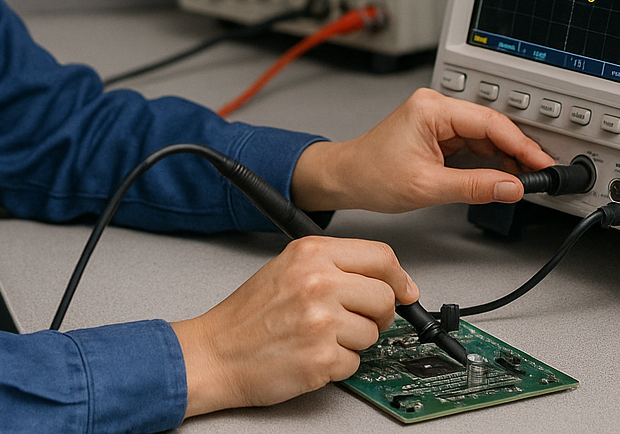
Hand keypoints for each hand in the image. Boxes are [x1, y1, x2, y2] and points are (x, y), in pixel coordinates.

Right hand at [171, 236, 416, 416]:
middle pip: (385, 297)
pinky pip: (355, 363)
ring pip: (372, 333)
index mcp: (311, 253)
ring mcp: (321, 321)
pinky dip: (337, 365)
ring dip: (351, 342)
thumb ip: (334, 267)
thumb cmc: (246, 316)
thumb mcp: (287, 268)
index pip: (381, 256)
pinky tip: (310, 355)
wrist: (214, 353)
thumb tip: (387, 279)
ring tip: (316, 337)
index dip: (399, 278)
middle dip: (375, 315)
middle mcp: (319, 282)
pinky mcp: (322, 357)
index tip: (405, 291)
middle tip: (350, 321)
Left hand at [289, 87, 554, 213]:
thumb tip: (511, 187)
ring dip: (504, 158)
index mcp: (432, 109)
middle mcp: (436, 107)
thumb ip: (474, 187)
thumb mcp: (427, 186)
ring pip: (483, 136)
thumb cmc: (371, 175)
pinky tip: (501, 176)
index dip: (521, 144)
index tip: (541, 163)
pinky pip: (472, 144)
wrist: (345, 178)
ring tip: (524, 180)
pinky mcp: (437, 133)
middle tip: (539, 174)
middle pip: (490, 126)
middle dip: (516, 151)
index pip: (489, 122)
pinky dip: (488, 161)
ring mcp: (437, 119)